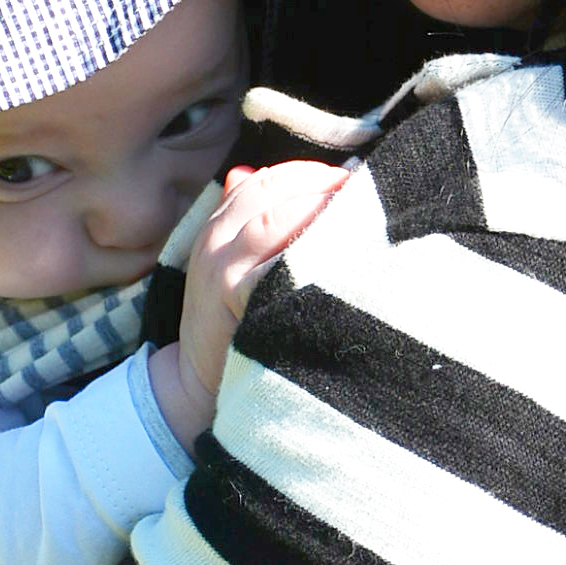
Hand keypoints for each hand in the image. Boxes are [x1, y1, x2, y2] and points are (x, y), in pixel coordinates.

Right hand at [150, 160, 350, 449]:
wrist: (192, 391)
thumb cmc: (227, 329)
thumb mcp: (229, 270)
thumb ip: (250, 225)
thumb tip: (263, 177)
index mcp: (216, 228)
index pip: (268, 179)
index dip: (314, 174)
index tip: (355, 181)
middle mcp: (215, 242)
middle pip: (274, 189)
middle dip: (325, 186)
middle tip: (373, 193)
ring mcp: (223, 270)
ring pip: (276, 219)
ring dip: (324, 212)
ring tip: (367, 219)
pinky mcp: (237, 302)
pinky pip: (279, 264)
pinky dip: (312, 252)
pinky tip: (347, 258)